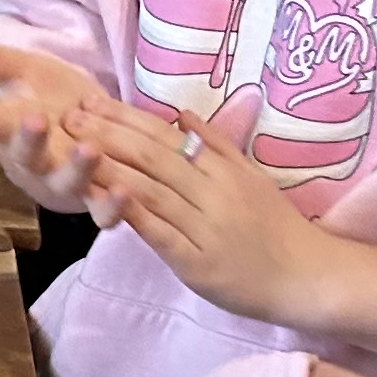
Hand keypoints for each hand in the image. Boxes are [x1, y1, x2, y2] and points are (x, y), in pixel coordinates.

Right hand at [0, 31, 118, 214]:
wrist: (84, 133)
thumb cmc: (46, 101)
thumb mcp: (20, 71)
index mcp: (8, 131)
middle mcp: (32, 161)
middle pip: (26, 155)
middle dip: (29, 140)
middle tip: (34, 119)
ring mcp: (63, 182)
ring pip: (66, 182)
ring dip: (77, 170)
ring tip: (89, 149)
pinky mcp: (94, 198)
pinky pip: (101, 211)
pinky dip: (112, 207)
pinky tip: (125, 191)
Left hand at [67, 91, 334, 326]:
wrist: (308, 276)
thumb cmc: (276, 228)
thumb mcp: (252, 178)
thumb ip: (218, 145)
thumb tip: (184, 114)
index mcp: (222, 169)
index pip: (165, 136)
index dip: (125, 117)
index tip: (89, 101)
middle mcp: (212, 191)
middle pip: (152, 156)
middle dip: (107, 134)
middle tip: (67, 117)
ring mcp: (204, 226)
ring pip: (150, 190)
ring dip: (108, 167)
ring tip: (71, 150)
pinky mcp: (197, 262)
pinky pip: (159, 233)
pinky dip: (130, 213)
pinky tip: (102, 199)